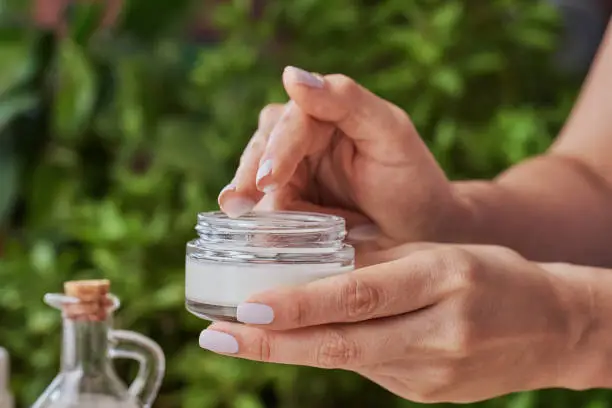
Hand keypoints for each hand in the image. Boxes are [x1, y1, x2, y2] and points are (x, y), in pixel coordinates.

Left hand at [198, 243, 590, 402]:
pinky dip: (331, 354)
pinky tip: (301, 341)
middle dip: (273, 343)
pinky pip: (369, 370)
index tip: (246, 307)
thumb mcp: (436, 251)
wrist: (551, 327)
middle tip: (217, 338)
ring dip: (292, 350)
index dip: (300, 304)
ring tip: (241, 339)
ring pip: (348, 361)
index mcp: (442, 279)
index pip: (359, 296)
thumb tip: (306, 259)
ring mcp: (433, 373)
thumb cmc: (489, 274)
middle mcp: (438, 332)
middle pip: (342, 343)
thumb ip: (373, 258)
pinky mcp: (428, 394)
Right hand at [218, 66, 468, 247]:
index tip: (270, 179)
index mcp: (329, 113)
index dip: (279, 149)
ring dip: (246, 194)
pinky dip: (260, 218)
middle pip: (264, 145)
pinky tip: (250, 231)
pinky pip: (268, 206)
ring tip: (236, 215)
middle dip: (250, 172)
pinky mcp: (293, 201)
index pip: (293, 122)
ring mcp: (297, 171)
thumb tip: (291, 75)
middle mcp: (306, 137)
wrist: (423, 230)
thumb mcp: (390, 133)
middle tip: (236, 203)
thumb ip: (346, 100)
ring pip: (258, 175)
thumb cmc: (413, 180)